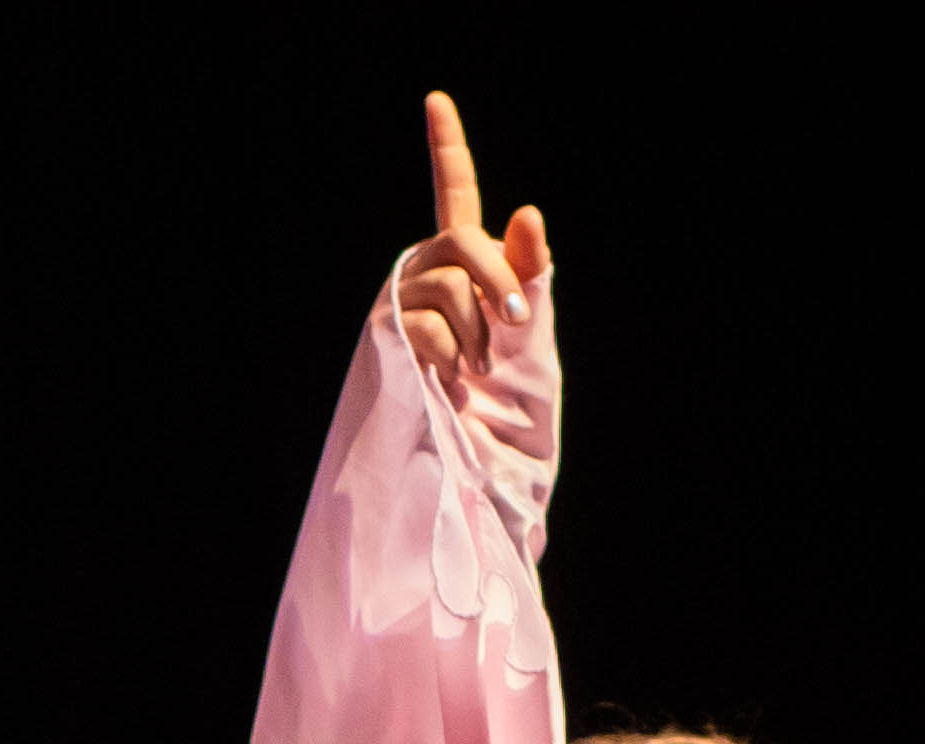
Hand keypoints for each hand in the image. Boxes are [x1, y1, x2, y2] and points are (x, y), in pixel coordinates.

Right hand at [393, 91, 550, 406]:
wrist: (482, 462)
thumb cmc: (514, 403)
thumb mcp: (535, 332)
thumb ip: (529, 273)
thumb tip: (525, 212)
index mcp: (468, 264)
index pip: (456, 196)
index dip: (446, 148)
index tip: (436, 100)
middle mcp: (429, 275)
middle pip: (460, 243)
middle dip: (496, 278)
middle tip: (519, 322)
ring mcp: (405, 305)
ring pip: (448, 286)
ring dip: (477, 331)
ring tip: (477, 371)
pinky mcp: (388, 339)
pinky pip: (428, 325)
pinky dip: (452, 358)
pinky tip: (448, 383)